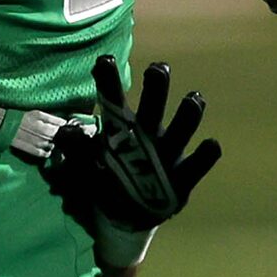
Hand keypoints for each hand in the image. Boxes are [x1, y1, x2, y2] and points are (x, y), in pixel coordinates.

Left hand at [47, 55, 222, 267]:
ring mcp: (168, 154)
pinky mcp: (183, 178)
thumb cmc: (109, 178)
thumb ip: (77, 149)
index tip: (103, 61)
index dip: (109, 81)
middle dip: (157, 87)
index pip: (114, 100)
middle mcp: (148, 134)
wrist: (128, 215)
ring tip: (194, 99)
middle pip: (153, 106)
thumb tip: (65, 132)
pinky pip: (198, 165)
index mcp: (123, 128)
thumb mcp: (88, 165)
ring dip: (188, 115)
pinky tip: (211, 144)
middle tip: (158, 68)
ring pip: (181, 129)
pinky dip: (205, 155)